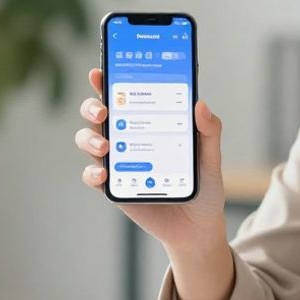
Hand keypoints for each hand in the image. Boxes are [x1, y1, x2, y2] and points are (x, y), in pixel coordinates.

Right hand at [73, 68, 227, 254]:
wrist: (197, 228)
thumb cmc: (203, 187)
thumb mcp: (210, 158)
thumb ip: (209, 132)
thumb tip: (201, 104)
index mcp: (148, 121)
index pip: (124, 94)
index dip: (107, 80)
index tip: (101, 72)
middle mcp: (128, 136)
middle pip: (97, 113)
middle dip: (92, 106)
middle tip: (103, 111)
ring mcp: (118, 161)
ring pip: (88, 140)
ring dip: (90, 138)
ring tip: (105, 146)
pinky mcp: (113, 186)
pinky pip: (93, 175)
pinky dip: (92, 172)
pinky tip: (102, 173)